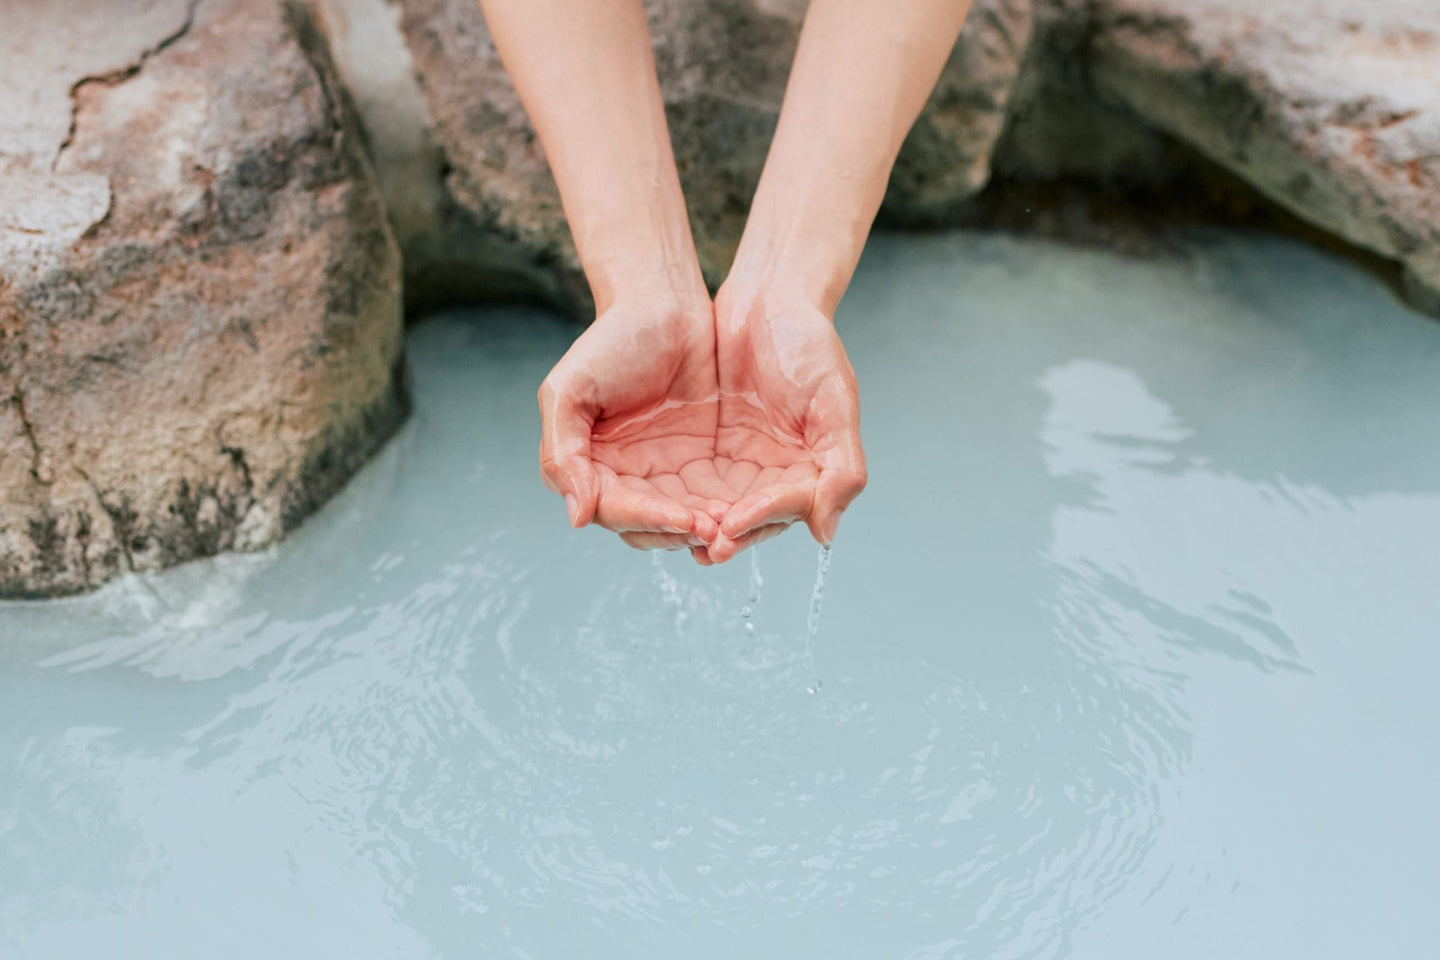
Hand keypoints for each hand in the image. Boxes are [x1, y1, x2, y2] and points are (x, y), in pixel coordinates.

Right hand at [538, 299, 724, 550]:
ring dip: (703, 527)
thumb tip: (577, 517)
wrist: (665, 305)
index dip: (646, 518)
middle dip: (677, 530)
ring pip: (680, 519)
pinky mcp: (701, 462)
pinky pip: (712, 496)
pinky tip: (744, 508)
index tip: (681, 519)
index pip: (613, 509)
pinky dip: (725, 508)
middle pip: (647, 524)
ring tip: (730, 526)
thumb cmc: (612, 339)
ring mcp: (664, 472)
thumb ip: (563, 453)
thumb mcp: (570, 390)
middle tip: (712, 530)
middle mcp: (624, 476)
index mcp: (588, 466)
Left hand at [698, 285, 867, 563]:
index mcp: (813, 469)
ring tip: (681, 535)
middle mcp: (777, 476)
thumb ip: (842, 468)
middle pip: (751, 521)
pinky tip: (660, 506)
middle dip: (727, 534)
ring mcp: (740, 465)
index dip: (762, 517)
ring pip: (719, 510)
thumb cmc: (808, 342)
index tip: (735, 523)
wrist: (765, 299)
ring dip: (700, 525)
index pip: (787, 506)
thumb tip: (826, 533)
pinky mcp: (708, 451)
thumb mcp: (834, 398)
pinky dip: (678, 499)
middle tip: (705, 546)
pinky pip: (690, 486)